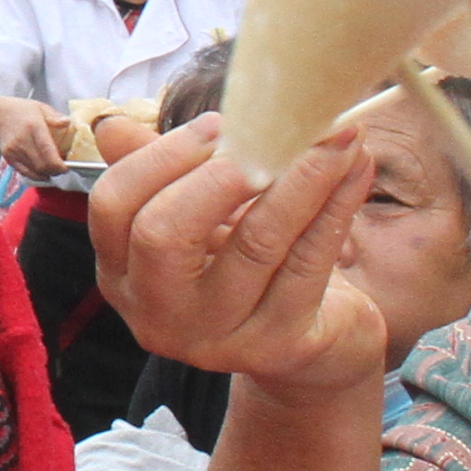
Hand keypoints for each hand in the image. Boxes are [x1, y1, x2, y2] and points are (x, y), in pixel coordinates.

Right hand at [0, 96, 70, 179]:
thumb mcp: (42, 108)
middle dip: (55, 171)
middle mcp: (22, 140)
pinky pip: (24, 172)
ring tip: (53, 168)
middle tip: (62, 168)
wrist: (1, 115)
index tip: (66, 167)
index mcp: (34, 126)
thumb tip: (67, 122)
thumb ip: (55, 117)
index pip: (46, 150)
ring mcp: (13, 150)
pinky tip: (43, 172)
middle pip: (41, 165)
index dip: (58, 164)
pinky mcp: (8, 157)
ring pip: (34, 171)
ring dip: (46, 173)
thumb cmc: (25, 111)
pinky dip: (36, 175)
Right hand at [89, 118, 385, 398]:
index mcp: (123, 273)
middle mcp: (157, 313)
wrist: (312, 339)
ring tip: (337, 133)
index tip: (218, 124)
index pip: (114, 207)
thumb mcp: (197, 218)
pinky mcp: (278, 346)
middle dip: (218, 173)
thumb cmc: (245, 261)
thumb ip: (163, 170)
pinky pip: (311, 261)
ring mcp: (216, 339)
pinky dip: (337, 204)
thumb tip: (113, 125)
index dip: (161, 157)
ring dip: (302, 176)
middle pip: (163, 234)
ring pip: (255, 242)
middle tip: (272, 132)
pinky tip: (357, 166)